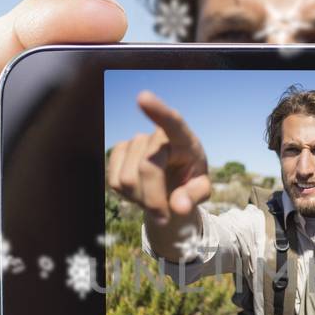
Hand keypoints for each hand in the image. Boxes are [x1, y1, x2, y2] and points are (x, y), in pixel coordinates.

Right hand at [106, 90, 213, 251]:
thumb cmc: (190, 182)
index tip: (142, 97)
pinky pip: (114, 182)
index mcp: (184, 139)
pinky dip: (128, 197)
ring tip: (156, 199)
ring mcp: (134, 142)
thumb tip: (180, 207)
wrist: (172, 184)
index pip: (172, 122)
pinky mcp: (117, 153)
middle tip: (165, 217)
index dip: (157, 110)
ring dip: (141, 200)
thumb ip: (194, 197)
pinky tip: (141, 193)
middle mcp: (157, 135)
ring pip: (128, 179)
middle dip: (153, 199)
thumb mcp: (200, 190)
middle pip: (146, 168)